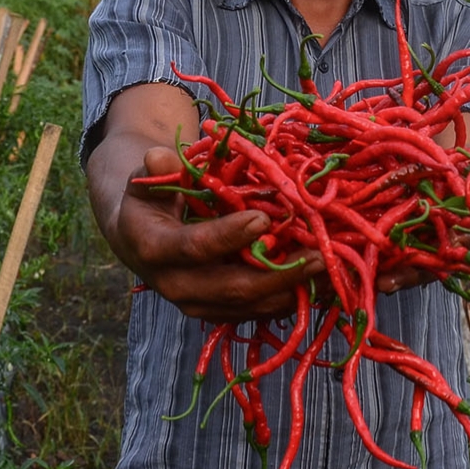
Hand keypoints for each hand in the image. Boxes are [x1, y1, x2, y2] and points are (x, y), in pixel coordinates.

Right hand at [115, 147, 325, 323]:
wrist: (139, 240)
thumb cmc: (151, 202)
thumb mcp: (147, 181)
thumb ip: (158, 170)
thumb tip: (160, 155)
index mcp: (155, 250)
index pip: (195, 248)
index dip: (229, 236)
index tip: (264, 220)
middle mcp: (177, 286)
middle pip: (233, 288)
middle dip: (279, 274)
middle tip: (318, 256)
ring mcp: (200, 305)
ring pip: (252, 306)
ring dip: (294, 290)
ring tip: (330, 272)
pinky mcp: (220, 312)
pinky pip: (259, 312)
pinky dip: (291, 299)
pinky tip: (321, 285)